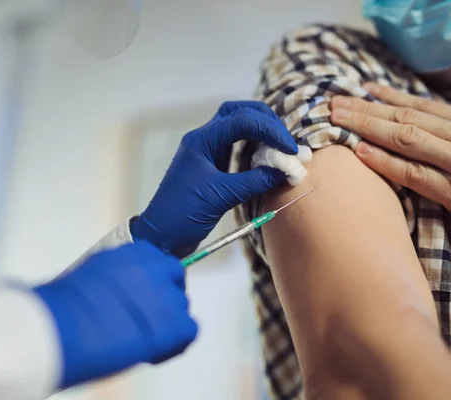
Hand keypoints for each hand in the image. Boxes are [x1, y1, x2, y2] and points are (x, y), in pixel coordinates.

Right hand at [33, 241, 196, 387]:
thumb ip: (118, 277)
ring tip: (141, 339)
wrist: (60, 327)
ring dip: (166, 322)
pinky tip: (151, 352)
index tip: (141, 298)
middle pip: (174, 282)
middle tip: (145, 319)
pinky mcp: (175, 324)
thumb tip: (123, 292)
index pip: (159, 264)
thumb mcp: (94, 274)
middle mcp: (156, 268)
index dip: (152, 284)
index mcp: (135, 252)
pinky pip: (188, 331)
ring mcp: (168, 296)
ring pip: (180, 307)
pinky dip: (174, 343)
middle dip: (163, 300)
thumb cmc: (64, 306)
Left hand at [131, 101, 296, 256]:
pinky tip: (267, 158)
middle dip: (265, 121)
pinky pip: (236, 145)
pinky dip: (254, 147)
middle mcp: (204, 139)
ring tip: (280, 147)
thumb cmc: (183, 215)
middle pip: (238, 112)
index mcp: (202, 140)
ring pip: (237, 126)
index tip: (289, 150)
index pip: (241, 121)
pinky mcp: (212, 165)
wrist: (161, 236)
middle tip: (286, 141)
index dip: (269, 131)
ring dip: (261, 131)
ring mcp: (207, 151)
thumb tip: (286, 170)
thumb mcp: (221, 197)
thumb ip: (254, 181)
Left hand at [330, 83, 450, 259]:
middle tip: (334, 103)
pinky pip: (414, 174)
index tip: (362, 91)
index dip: (388, 98)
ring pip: (405, 138)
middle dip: (366, 109)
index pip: (423, 106)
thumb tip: (436, 133)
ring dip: (366, 127)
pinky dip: (385, 162)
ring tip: (337, 120)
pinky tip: (362, 152)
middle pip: (406, 118)